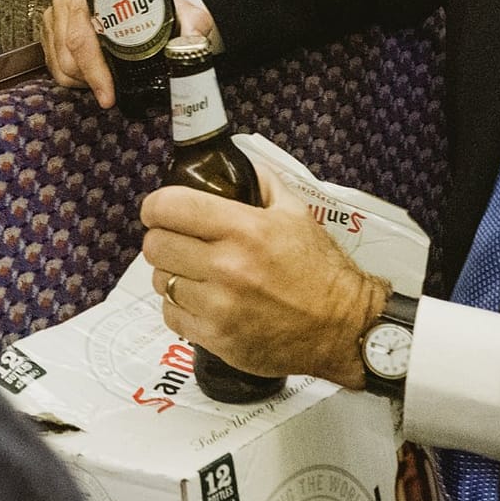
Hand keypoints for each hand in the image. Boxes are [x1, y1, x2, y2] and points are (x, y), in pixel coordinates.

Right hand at [40, 0, 213, 106]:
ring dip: (80, 80)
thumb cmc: (150, 2)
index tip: (109, 95)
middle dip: (90, 79)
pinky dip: (71, 77)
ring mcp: (55, 13)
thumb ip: (191, 23)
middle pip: (67, 52)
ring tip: (105, 82)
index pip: (83, 35)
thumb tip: (192, 41)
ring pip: (59, 62)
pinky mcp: (49, 28)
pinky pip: (53, 63)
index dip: (95, 69)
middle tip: (111, 92)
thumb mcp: (176, 9)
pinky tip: (91, 76)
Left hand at [141, 168, 386, 387]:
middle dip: (162, 239)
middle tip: (179, 242)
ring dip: (172, 274)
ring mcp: (219, 306)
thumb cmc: (320, 269)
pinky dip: (180, 307)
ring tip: (194, 273)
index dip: (157, 207)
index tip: (160, 211)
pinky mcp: (217, 339)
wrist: (344, 328)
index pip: (167, 207)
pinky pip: (172, 315)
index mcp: (244, 229)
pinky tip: (201, 301)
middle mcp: (227, 266)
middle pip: (155, 245)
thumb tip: (227, 162)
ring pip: (161, 281)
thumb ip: (259, 181)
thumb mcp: (295, 212)